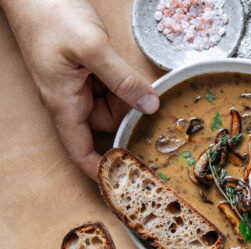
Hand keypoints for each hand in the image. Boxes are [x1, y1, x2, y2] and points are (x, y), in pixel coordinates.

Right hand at [1, 0, 158, 179]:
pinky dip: (124, 83)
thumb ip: (123, 79)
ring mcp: (79, 87)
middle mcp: (71, 100)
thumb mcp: (91, 47)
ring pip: (113, 105)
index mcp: (64, 104)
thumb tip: (150, 106)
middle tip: (146, 99)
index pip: (80, 152)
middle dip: (128, 114)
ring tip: (132, 75)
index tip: (124, 179)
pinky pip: (112, 88)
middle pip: (107, 125)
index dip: (100, 169)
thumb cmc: (49, 15)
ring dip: (128, 95)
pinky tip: (128, 71)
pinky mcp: (88, 74)